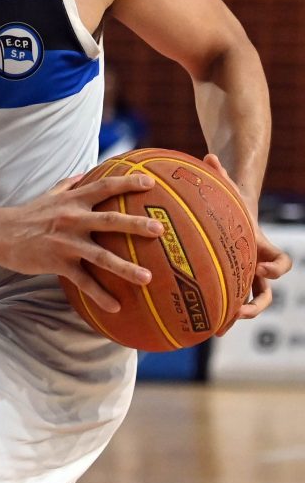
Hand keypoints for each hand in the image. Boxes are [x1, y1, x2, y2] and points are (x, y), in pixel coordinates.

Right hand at [0, 171, 164, 310]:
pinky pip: (83, 282)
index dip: (128, 183)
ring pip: (101, 256)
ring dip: (126, 267)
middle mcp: (73, 219)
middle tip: (160, 229)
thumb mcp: (50, 194)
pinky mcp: (58, 263)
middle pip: (110, 220)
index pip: (105, 186)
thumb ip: (70, 184)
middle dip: (136, 224)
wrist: (0, 234)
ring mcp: (66, 243)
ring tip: (147, 278)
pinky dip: (100, 295)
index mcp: (73, 200)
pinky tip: (116, 307)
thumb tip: (87, 172)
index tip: (151, 184)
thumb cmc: (28, 214)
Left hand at [202, 153, 292, 323]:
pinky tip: (201, 325)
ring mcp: (244, 279)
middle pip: (267, 293)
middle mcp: (258, 267)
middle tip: (241, 310)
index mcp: (262, 247)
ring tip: (220, 327)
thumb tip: (209, 155)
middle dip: (256, 304)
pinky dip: (219, 314)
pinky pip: (228, 303)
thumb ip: (220, 174)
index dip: (275, 268)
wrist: (228, 215)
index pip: (281, 262)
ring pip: (249, 304)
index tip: (261, 268)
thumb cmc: (229, 201)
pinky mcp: (229, 283)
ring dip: (238, 317)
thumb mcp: (226, 189)